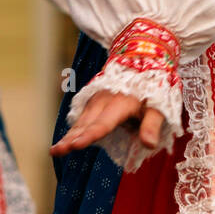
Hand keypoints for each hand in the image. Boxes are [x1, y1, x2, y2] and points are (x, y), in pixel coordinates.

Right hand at [49, 90, 164, 156]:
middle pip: (86, 123)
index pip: (103, 123)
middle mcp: (105, 101)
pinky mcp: (93, 101)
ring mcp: (96, 100)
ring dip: (68, 135)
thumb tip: (149, 145)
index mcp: (121, 103)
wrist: (143, 62)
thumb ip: (152, 125)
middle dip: (71, 138)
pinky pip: (81, 118)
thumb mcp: (159, 107)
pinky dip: (72, 130)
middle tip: (56, 151)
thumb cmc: (152, 89)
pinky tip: (63, 143)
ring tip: (55, 151)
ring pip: (81, 120)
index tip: (75, 145)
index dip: (90, 135)